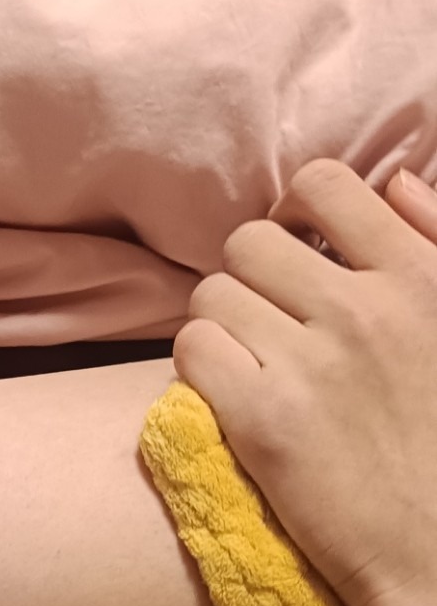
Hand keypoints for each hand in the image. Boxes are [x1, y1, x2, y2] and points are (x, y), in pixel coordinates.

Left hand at [174, 158, 436, 605]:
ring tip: (252, 363)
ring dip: (222, 324)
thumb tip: (398, 183)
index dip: (296, 214)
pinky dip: (201, 368)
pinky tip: (232, 396)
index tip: (299, 254)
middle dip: (251, 277)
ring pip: (212, 294)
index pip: (324, 186)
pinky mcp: (262, 422)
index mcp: (420, 277)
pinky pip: (192, 349)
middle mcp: (362, 309)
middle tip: (270, 323)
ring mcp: (309, 364)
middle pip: (251, 242)